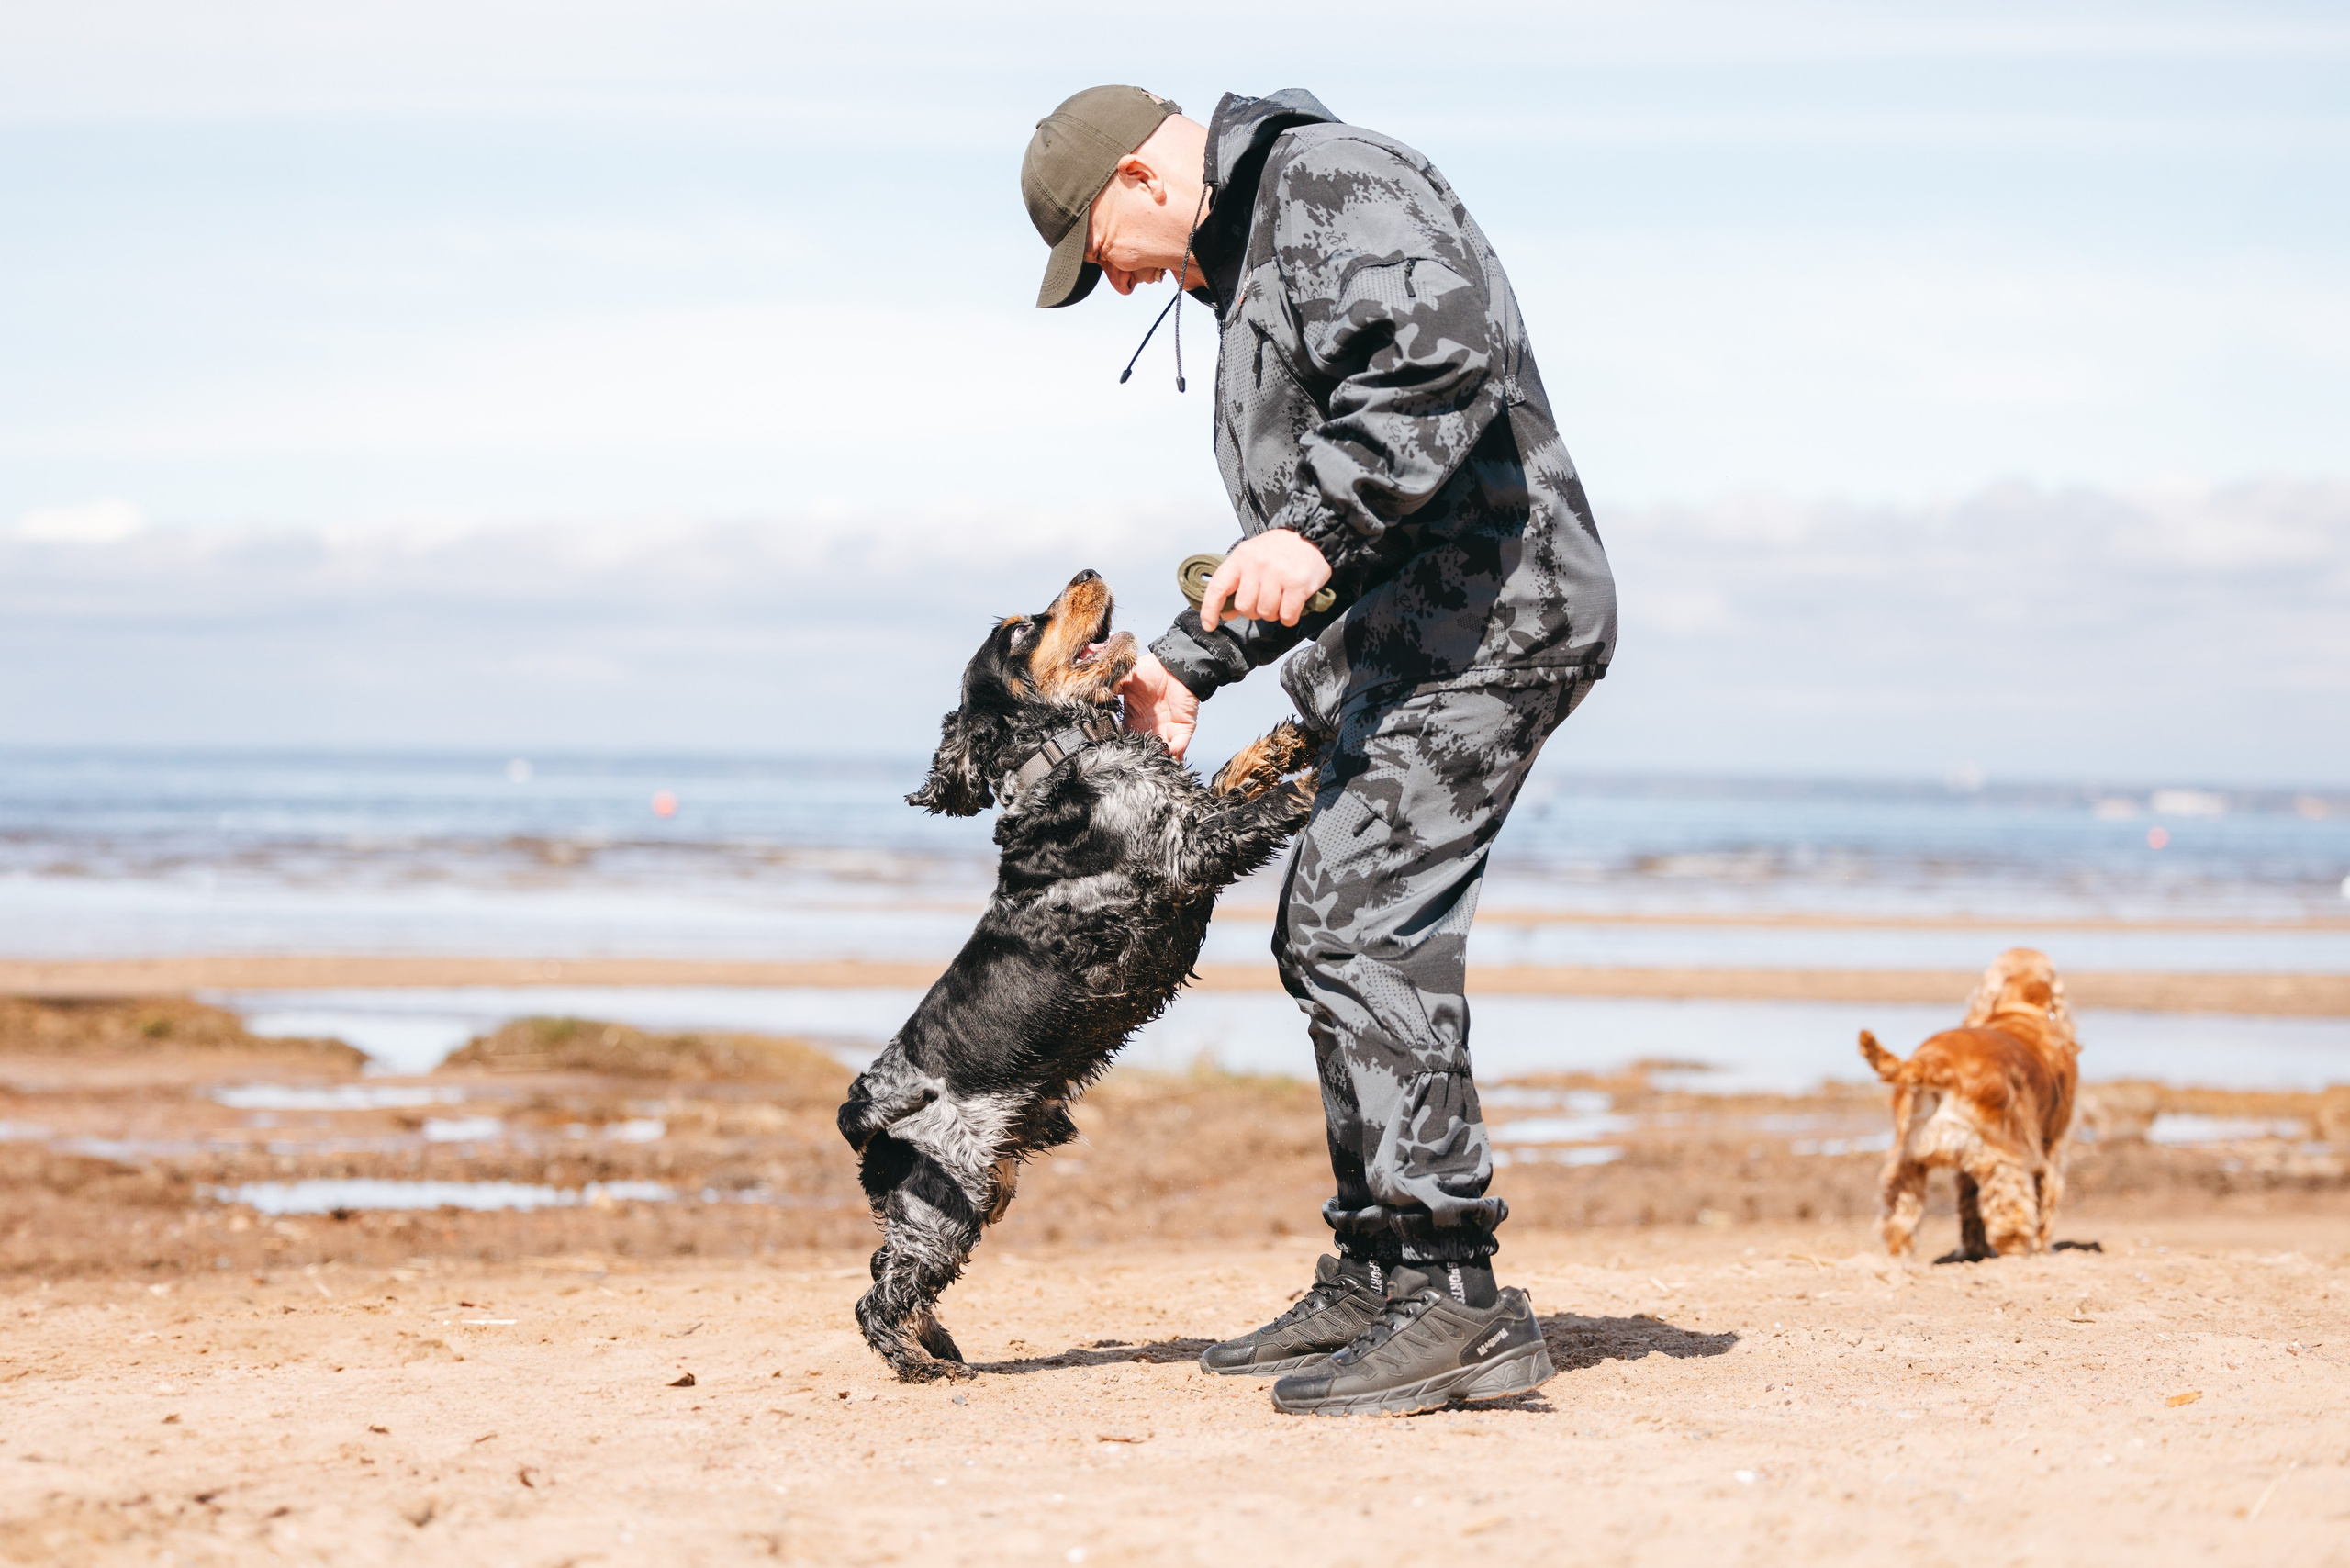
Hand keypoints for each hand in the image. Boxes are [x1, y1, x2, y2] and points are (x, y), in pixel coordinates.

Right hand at [1116, 650, 1199, 760]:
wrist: (1174, 664)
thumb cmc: (1149, 671)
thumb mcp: (1123, 681)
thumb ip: (1109, 692)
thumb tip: (1088, 702)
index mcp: (1133, 719)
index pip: (1124, 738)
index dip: (1119, 746)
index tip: (1111, 754)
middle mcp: (1148, 728)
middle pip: (1142, 750)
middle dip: (1138, 759)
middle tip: (1129, 766)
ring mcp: (1166, 730)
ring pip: (1160, 753)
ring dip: (1156, 759)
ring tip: (1148, 766)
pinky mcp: (1182, 729)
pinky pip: (1179, 747)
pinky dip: (1174, 754)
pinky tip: (1166, 755)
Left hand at [1199, 529, 1332, 631]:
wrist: (1312, 535)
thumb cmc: (1281, 548)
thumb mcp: (1253, 556)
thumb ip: (1238, 582)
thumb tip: (1227, 612)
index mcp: (1241, 557)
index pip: (1218, 587)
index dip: (1210, 609)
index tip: (1209, 624)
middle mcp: (1257, 564)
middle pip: (1245, 606)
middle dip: (1254, 611)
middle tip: (1266, 600)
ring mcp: (1277, 574)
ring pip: (1266, 612)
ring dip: (1274, 613)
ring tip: (1281, 599)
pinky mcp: (1297, 584)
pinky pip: (1286, 615)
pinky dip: (1289, 617)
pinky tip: (1293, 605)